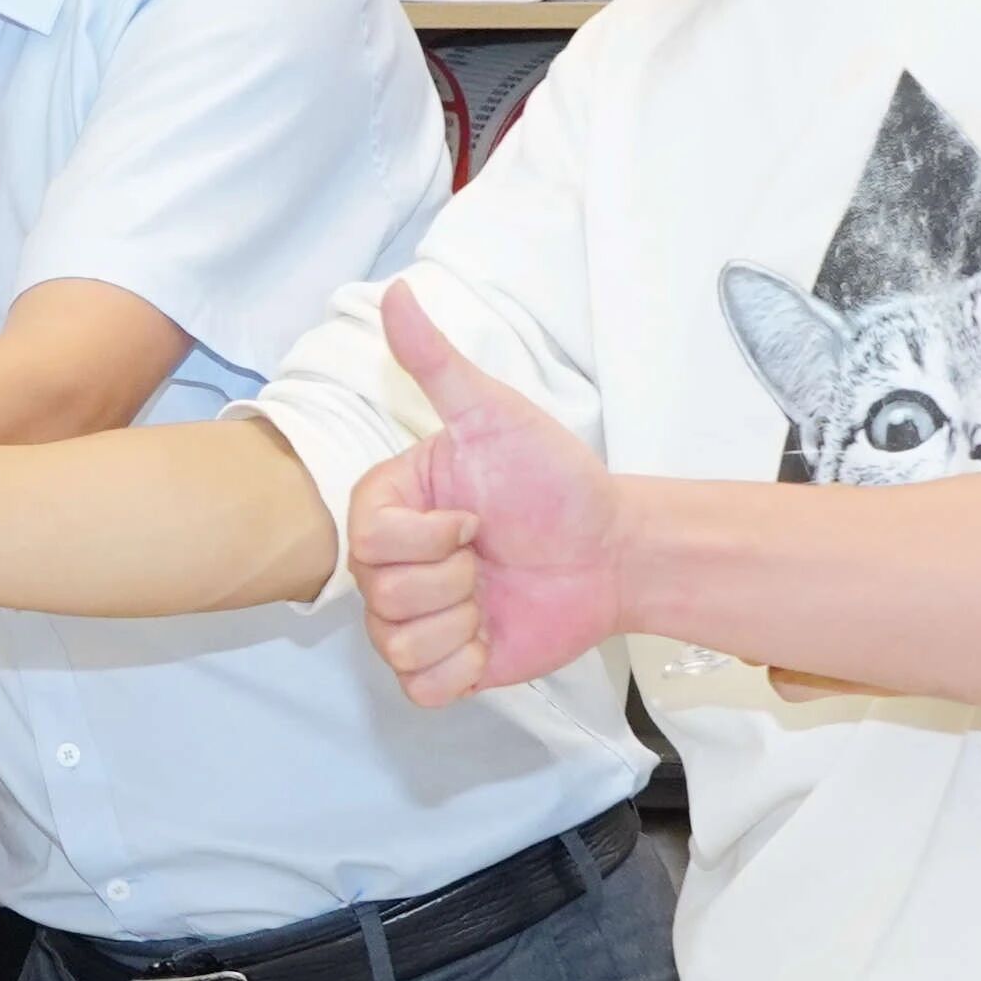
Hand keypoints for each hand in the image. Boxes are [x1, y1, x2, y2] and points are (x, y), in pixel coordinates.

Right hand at [345, 281, 625, 697]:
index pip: (369, 541)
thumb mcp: (495, 416)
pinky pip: (420, 688)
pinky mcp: (443, 667)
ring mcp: (415, 618)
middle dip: (453, 580)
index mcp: (391, 507)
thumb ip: (437, 363)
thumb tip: (396, 292)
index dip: (427, 539)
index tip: (473, 519)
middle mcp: (393, 565)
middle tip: (490, 556)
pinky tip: (489, 637)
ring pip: (397, 644)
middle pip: (381, 597)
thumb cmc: (555, 480)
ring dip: (459, 623)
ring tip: (491, 594)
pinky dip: (459, 668)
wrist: (611, 550)